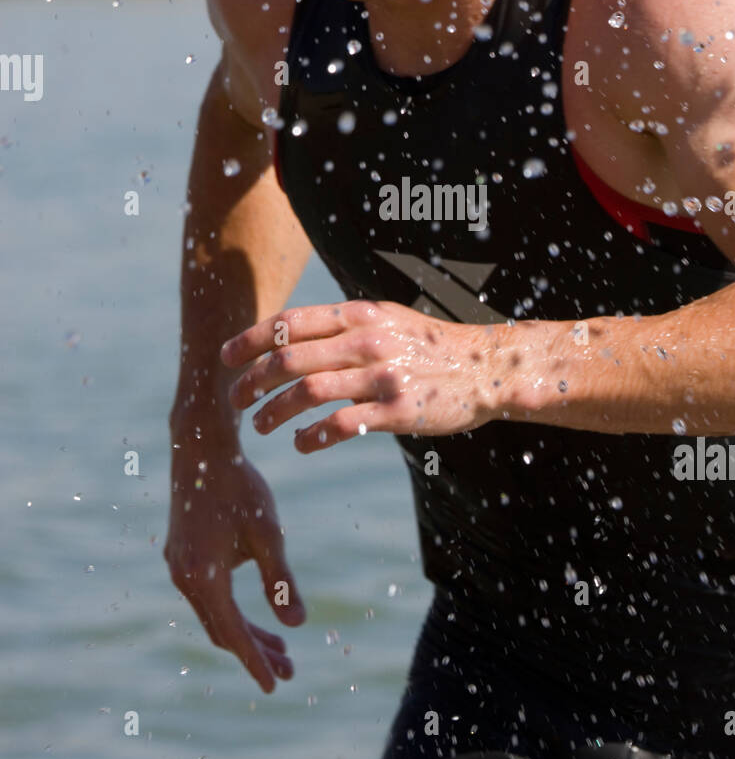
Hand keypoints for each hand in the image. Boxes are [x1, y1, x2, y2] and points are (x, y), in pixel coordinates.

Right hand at [164, 446, 304, 692]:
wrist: (201, 448)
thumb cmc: (239, 487)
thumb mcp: (267, 534)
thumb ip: (280, 581)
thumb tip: (297, 626)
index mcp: (202, 576)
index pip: (232, 632)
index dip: (255, 660)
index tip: (277, 686)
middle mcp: (183, 577)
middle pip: (221, 628)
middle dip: (254, 651)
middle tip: (289, 670)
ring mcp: (178, 566)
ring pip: (214, 613)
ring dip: (245, 632)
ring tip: (282, 648)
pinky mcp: (181, 555)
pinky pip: (206, 596)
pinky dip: (231, 610)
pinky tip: (256, 613)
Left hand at [220, 299, 500, 452]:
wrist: (484, 367)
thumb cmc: (428, 345)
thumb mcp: (386, 319)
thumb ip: (343, 325)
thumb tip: (287, 335)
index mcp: (360, 315)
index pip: (289, 323)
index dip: (250, 341)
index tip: (226, 359)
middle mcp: (366, 341)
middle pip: (288, 360)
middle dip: (252, 382)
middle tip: (236, 401)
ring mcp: (381, 377)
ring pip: (306, 394)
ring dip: (273, 412)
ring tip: (260, 426)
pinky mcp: (396, 411)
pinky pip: (340, 425)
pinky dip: (312, 437)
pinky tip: (300, 444)